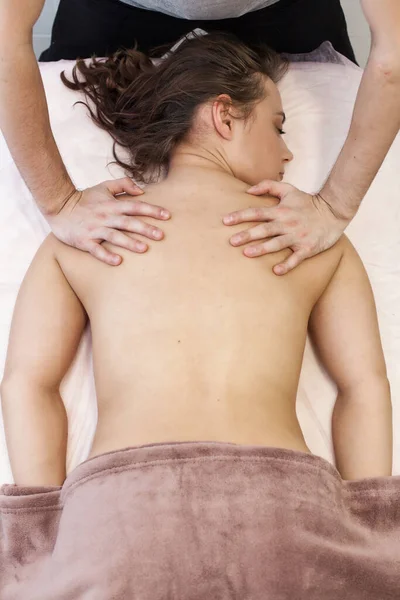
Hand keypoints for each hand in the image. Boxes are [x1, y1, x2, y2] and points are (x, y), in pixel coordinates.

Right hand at [46, 178, 170, 264]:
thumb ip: (123, 185)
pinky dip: (106, 255)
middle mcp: (106, 217)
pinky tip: (118, 261)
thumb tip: (142, 190)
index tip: (167, 216)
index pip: (136, 207)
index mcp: (112, 205)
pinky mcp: (84, 241)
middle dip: (145, 229)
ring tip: (144, 249)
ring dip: (129, 243)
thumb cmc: (85, 198)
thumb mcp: (104, 186)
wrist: (58, 206)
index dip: (152, 210)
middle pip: (128, 223)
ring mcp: (95, 229)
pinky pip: (96, 250)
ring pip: (115, 236)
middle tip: (161, 236)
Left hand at [223, 180, 348, 274]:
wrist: (334, 211)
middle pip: (264, 229)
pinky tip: (276, 271)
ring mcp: (297, 237)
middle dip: (247, 235)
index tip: (225, 221)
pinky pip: (296, 258)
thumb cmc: (307, 202)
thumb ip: (268, 186)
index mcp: (281, 210)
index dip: (241, 216)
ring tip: (247, 254)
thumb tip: (248, 190)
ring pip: (277, 243)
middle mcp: (287, 223)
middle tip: (231, 241)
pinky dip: (287, 265)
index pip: (256, 212)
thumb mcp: (289, 189)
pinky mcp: (307, 248)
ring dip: (262, 249)